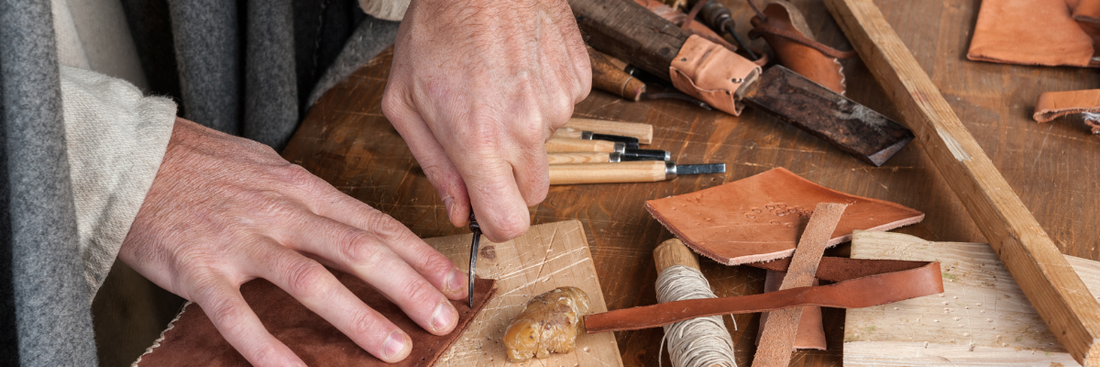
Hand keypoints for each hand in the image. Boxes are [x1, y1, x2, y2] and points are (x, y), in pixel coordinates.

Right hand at [119, 118, 466, 364]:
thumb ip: (314, 201)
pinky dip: (265, 347)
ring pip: (310, 281)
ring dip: (357, 317)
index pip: (374, 223)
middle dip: (407, 287)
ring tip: (394, 349)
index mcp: (303, 189)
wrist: (129, 155)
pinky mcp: (198, 269)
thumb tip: (361, 226)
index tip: (453, 282)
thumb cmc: (205, 166)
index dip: (419, 255)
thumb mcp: (271, 169)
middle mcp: (280, 213)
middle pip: (357, 250)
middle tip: (443, 319)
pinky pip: (236, 314)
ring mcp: (240, 241)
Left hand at [382, 0, 590, 241]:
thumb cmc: (436, 29)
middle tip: (483, 142)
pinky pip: (561, 110)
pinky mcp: (576, 81)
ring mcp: (557, 105)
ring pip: (545, 147)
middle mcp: (524, 130)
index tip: (484, 207)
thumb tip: (459, 211)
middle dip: (509, 180)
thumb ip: (433, 164)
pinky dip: (541, 98)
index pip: (509, 223)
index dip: (495, 222)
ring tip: (495, 87)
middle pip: (532, 194)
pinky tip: (517, 69)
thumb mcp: (405, 102)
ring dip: (523, 131)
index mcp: (478, 142)